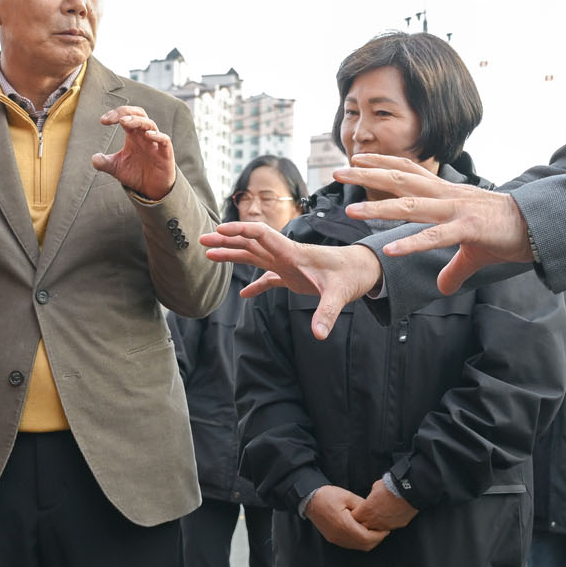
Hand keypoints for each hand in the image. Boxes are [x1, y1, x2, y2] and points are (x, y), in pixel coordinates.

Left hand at [92, 106, 175, 200]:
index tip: (103, 121)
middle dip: (127, 112)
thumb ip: (104, 163)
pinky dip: (157, 135)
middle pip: (139, 114)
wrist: (152, 189)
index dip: (115, 115)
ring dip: (137, 121)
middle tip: (115, 118)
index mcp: (133, 135)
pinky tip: (147, 135)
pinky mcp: (165, 153)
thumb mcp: (116, 168)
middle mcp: (144, 135)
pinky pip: (164, 140)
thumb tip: (94, 158)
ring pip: (150, 124)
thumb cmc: (136, 173)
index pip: (125, 117)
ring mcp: (155, 143)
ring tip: (124, 121)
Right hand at [200, 222, 381, 338]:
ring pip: (254, 255)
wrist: (363, 270)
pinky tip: (244, 294)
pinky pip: (268, 277)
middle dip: (226, 241)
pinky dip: (255, 284)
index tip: (218, 231)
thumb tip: (319, 335)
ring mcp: (288, 264)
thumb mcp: (340, 294)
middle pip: (250, 243)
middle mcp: (286, 255)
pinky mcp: (293, 275)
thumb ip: (327, 313)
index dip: (238, 231)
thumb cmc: (352, 276)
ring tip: (209, 255)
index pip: (260, 235)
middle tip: (201, 241)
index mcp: (293, 252)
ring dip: (233, 254)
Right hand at [306, 485, 389, 550]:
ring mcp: (335, 539)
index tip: (386, 529)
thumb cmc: (327, 496)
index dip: (379, 535)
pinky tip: (362, 531)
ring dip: (368, 541)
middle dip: (376, 539)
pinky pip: (350, 544)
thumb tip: (374, 513)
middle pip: (364, 545)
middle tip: (382, 530)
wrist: (309, 500)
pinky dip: (359, 540)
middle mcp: (339, 536)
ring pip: (357, 546)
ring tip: (374, 530)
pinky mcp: (333, 538)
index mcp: (344, 525)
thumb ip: (362, 506)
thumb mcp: (347, 496)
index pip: (367, 538)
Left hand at [336, 154, 533, 295]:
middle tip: (338, 172)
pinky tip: (390, 252)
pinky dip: (412, 244)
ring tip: (351, 210)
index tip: (357, 159)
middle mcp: (447, 196)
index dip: (382, 163)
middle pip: (400, 182)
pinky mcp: (469, 230)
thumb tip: (444, 288)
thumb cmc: (506, 234)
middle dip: (368, 176)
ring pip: (411, 206)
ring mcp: (457, 211)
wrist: (539, 228)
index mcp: (447, 193)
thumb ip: (454, 268)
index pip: (409, 171)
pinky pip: (435, 237)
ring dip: (380, 208)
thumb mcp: (474, 252)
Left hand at [350, 477, 417, 531]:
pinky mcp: (395, 526)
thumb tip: (371, 498)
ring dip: (373, 526)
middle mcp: (374, 521)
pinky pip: (386, 529)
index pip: (353, 518)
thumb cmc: (390, 487)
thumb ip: (370, 497)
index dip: (353, 515)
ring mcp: (384, 525)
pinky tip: (386, 519)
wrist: (408, 491)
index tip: (354, 512)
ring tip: (375, 519)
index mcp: (366, 510)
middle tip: (363, 518)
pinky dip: (385, 525)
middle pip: (362, 527)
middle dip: (361, 523)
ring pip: (374, 531)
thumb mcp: (375, 488)